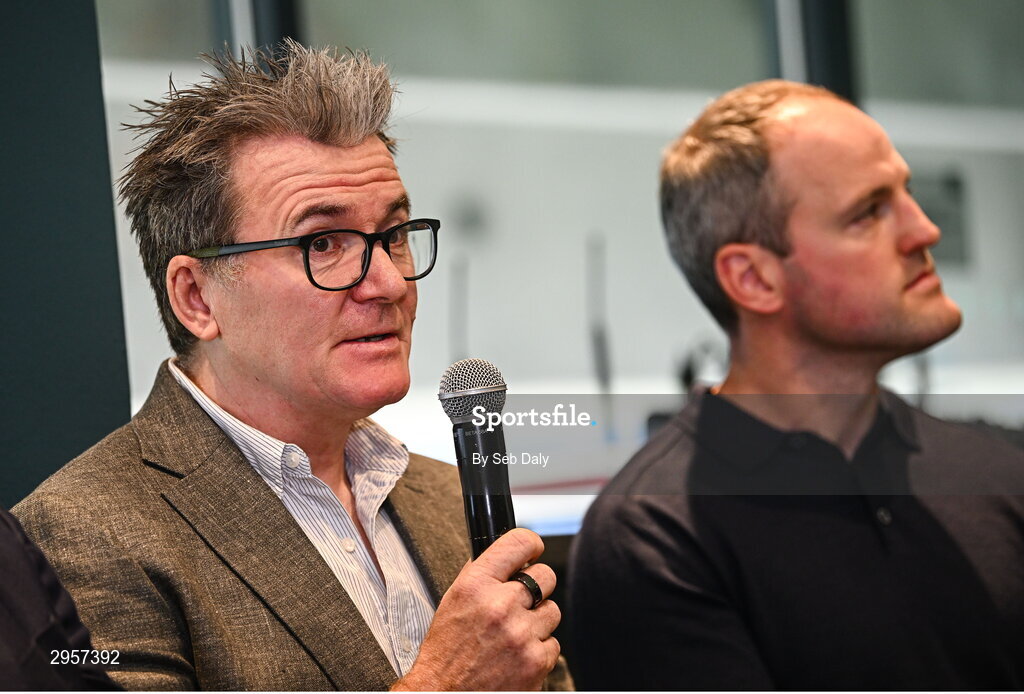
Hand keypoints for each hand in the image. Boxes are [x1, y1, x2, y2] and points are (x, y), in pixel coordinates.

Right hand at [392, 528, 560, 690]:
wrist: (444, 693)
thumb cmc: (446, 652)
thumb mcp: (453, 601)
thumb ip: (480, 575)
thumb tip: (506, 557)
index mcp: (476, 585)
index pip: (518, 543)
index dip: (531, 544)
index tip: (533, 550)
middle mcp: (500, 606)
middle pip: (545, 575)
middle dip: (537, 586)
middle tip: (524, 600)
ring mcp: (521, 634)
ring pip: (552, 611)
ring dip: (537, 621)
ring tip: (515, 633)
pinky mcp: (536, 660)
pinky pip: (553, 644)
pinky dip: (538, 649)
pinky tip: (517, 654)